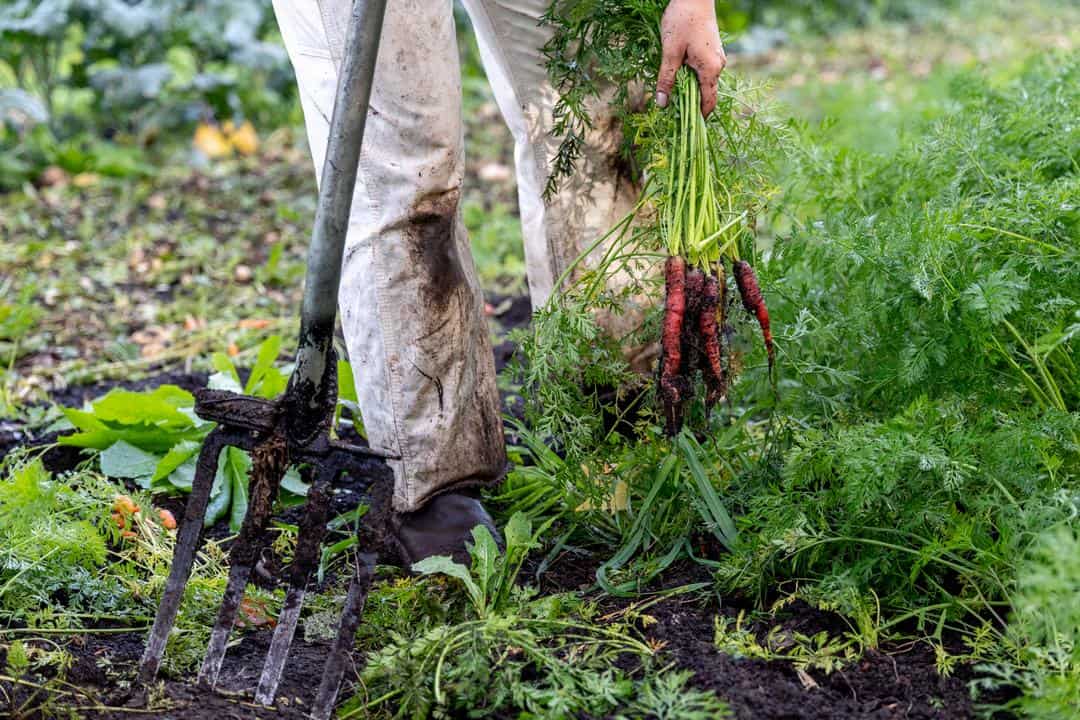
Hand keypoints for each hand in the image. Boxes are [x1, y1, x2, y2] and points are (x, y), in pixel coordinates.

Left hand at [655, 0, 726, 116]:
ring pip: (702, 82)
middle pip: (705, 93)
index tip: (687, 131)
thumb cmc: (682, 20)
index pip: (708, 103)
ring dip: (688, 89)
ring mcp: (717, 57)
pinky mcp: (712, 51)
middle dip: (689, 104)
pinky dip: (690, 77)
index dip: (698, 118)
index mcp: (710, 69)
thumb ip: (666, 79)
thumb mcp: (669, 52)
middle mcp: (718, 66)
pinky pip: (702, 71)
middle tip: (671, 114)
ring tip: (671, 95)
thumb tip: (661, 104)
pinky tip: (676, 75)